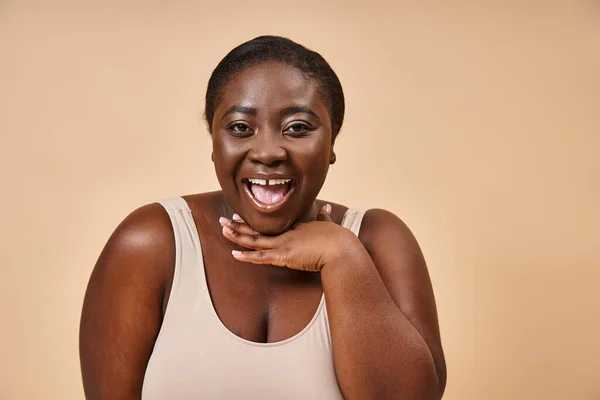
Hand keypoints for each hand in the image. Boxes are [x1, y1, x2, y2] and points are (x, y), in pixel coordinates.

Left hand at [219, 205, 357, 271]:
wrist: (341, 248)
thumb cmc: (338, 239)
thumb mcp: (329, 224)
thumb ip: (325, 216)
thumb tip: (326, 207)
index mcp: (295, 227)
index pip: (269, 225)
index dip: (253, 221)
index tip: (240, 216)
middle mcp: (286, 233)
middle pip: (257, 229)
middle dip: (239, 224)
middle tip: (224, 219)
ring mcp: (284, 244)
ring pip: (254, 240)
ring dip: (237, 234)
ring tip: (223, 229)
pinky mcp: (284, 256)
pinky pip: (261, 257)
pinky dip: (247, 256)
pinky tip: (234, 253)